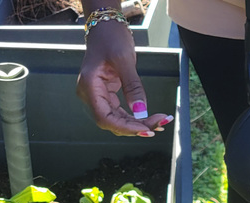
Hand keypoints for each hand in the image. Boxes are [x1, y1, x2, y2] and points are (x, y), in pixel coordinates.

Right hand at [76, 19, 172, 135]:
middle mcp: (90, 95)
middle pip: (112, 121)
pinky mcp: (107, 95)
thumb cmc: (111, 38)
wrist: (106, 27)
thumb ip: (133, 86)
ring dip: (137, 125)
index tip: (146, 129)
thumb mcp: (124, 60)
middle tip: (160, 125)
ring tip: (160, 124)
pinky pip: (120, 112)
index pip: (104, 117)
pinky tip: (150, 120)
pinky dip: (135, 117)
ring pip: (117, 119)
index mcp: (89, 86)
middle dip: (136, 127)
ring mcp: (98, 96)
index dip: (125, 127)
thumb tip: (141, 111)